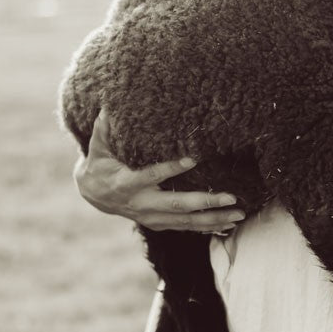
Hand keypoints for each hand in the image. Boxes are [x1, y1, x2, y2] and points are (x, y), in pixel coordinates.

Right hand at [73, 110, 245, 232]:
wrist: (93, 194)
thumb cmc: (101, 162)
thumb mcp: (98, 144)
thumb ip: (105, 127)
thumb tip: (110, 104)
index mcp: (126, 183)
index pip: (152, 175)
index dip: (172, 168)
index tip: (193, 158)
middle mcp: (141, 204)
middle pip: (177, 204)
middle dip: (205, 201)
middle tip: (230, 196)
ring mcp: (151, 217)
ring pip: (186, 221)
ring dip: (214, 219)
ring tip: (239, 213)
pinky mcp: (159, 224)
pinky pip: (186, 227)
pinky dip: (208, 227)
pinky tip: (229, 224)